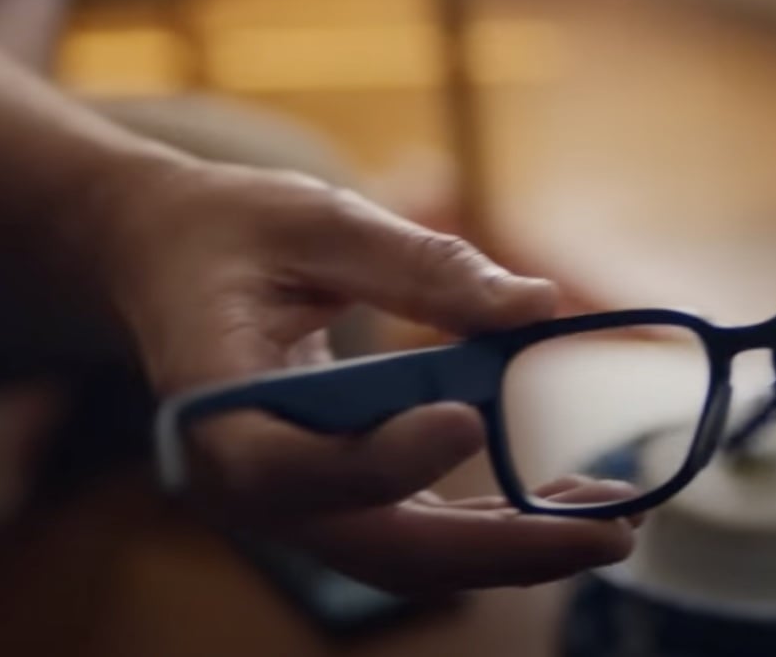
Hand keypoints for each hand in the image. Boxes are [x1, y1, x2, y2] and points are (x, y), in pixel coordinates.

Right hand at [86, 159, 637, 596]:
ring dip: (511, 548)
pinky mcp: (326, 494)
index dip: (379, 457)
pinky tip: (562, 503)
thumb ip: (420, 263)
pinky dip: (489, 527)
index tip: (467, 416)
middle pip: (372, 544)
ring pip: (403, 555)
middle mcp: (244, 477)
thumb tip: (535, 304)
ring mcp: (287, 499)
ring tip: (614, 519)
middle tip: (612, 527)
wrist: (161, 258)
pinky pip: (409, 530)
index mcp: (210, 402)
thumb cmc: (227, 230)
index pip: (288, 463)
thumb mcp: (315, 220)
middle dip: (500, 546)